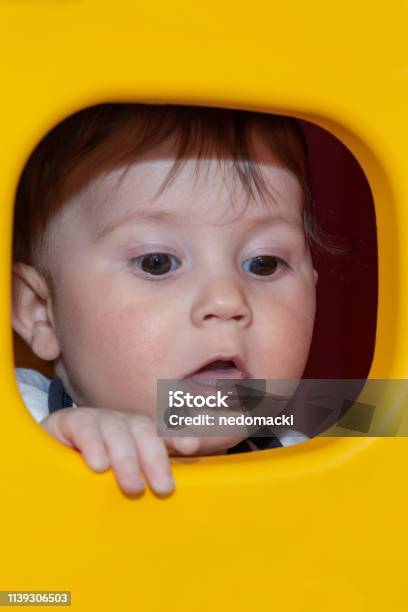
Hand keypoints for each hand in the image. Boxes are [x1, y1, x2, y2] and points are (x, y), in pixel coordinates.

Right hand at [41, 407, 199, 495]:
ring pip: (117, 431)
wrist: (49, 462)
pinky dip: (94, 445)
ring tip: (133, 487)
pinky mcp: (69, 422)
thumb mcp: (123, 478)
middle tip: (163, 488)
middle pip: (143, 430)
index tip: (191, 447)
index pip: (162, 432)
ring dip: (127, 458)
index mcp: (139, 435)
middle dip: (155, 458)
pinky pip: (85, 429)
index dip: (177, 436)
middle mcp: (122, 423)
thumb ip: (146, 480)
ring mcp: (97, 420)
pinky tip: (98, 465)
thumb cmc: (94, 475)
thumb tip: (172, 496)